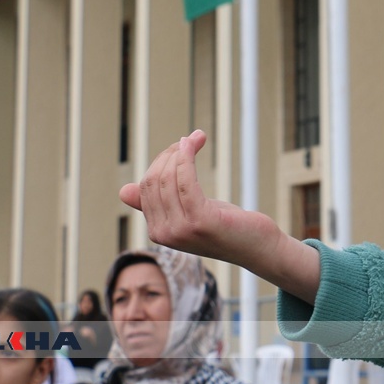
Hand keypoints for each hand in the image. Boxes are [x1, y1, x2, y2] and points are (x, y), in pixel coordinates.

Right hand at [119, 130, 278, 268]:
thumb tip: (124, 190)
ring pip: (168, 178)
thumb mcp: (190, 212)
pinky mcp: (200, 221)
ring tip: (197, 137)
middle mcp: (163, 234)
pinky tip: (194, 143)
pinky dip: (187, 158)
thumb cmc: (227, 226)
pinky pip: (185, 182)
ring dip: (182, 151)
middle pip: (154, 180)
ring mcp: (180, 229)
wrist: (258, 247)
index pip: (146, 187)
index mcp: (157, 231)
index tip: (183, 145)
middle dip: (171, 153)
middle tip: (193, 139)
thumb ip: (162, 203)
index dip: (162, 161)